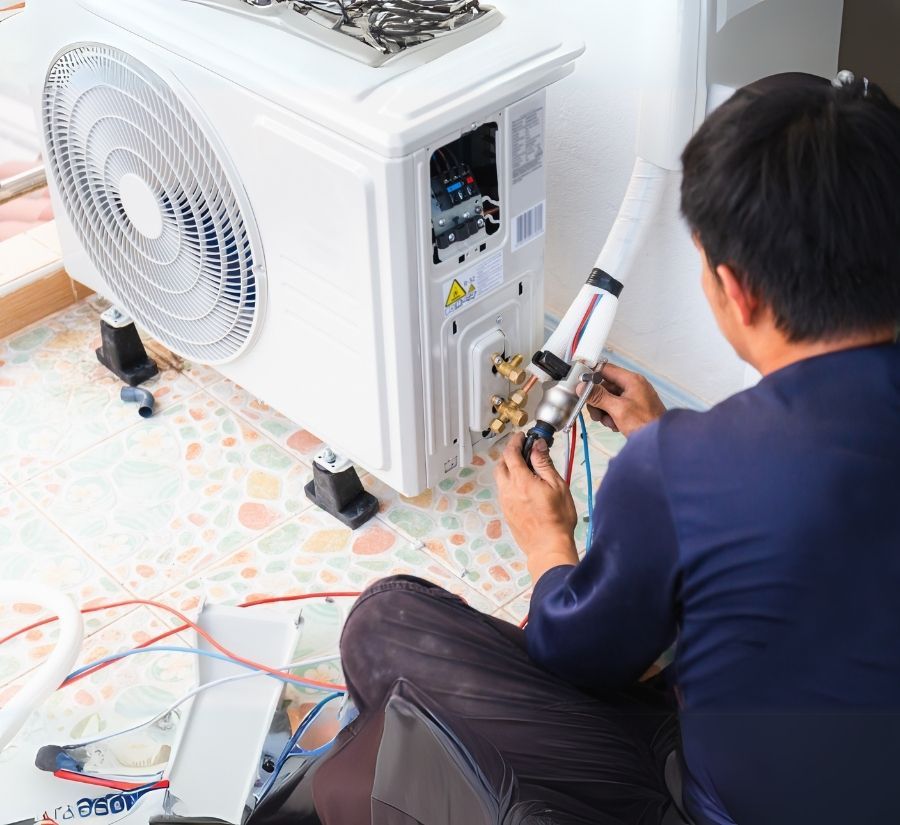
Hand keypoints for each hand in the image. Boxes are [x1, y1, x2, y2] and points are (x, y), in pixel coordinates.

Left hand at [494, 433, 577, 582]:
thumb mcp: (557, 485)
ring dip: (509, 468)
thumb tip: (537, 446)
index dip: (515, 441)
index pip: (511, 453)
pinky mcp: (506, 512)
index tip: (522, 436)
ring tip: (525, 468)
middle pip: (501, 464)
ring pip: (501, 478)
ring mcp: (505, 502)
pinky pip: (504, 491)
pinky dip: (510, 482)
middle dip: (509, 454)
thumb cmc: (557, 518)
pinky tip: (524, 486)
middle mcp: (508, 489)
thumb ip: (544, 463)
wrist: (548, 546)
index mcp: (520, 480)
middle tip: (522, 450)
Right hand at [579, 363, 665, 436]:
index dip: (591, 377)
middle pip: (605, 387)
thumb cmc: (645, 423)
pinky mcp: (633, 408)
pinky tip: (616, 425)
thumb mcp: (618, 409)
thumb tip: (582, 387)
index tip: (581, 386)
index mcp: (631, 380)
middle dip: (598, 401)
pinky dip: (612, 416)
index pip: (605, 369)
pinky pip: (616, 407)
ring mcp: (633, 397)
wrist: (659, 441)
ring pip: (609, 399)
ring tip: (609, 422)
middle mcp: (633, 385)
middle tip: (596, 414)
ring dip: (604, 411)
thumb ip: (598, 396)